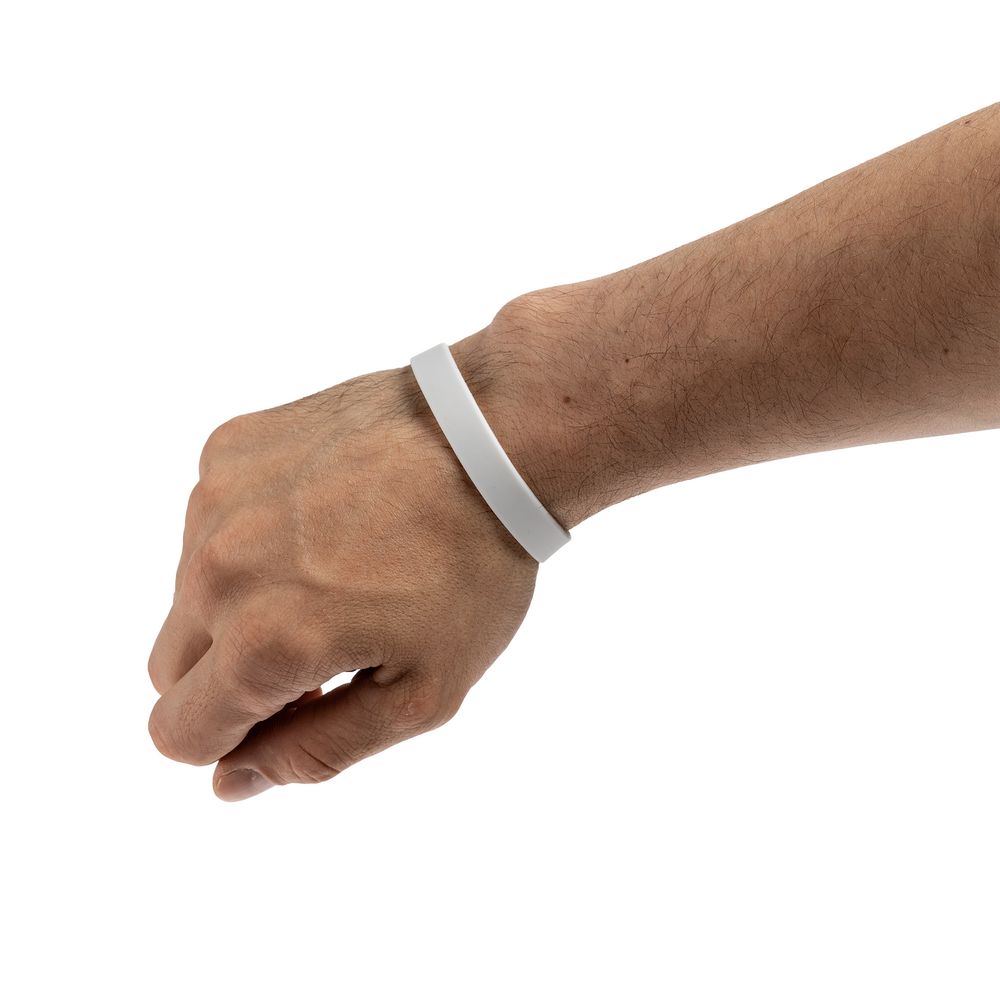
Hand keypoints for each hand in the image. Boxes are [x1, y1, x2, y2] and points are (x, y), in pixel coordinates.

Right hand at [148, 352, 537, 800]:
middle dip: (232, 677)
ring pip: (189, 594)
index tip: (295, 706)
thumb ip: (315, 751)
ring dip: (240, 604)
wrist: (490, 438)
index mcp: (262, 641)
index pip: (178, 734)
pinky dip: (248, 538)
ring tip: (333, 572)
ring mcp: (215, 499)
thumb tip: (230, 781)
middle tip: (322, 645)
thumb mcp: (421, 693)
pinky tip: (322, 519)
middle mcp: (216, 569)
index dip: (234, 739)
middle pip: (171, 670)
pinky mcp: (227, 450)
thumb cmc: (472, 569)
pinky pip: (208, 525)